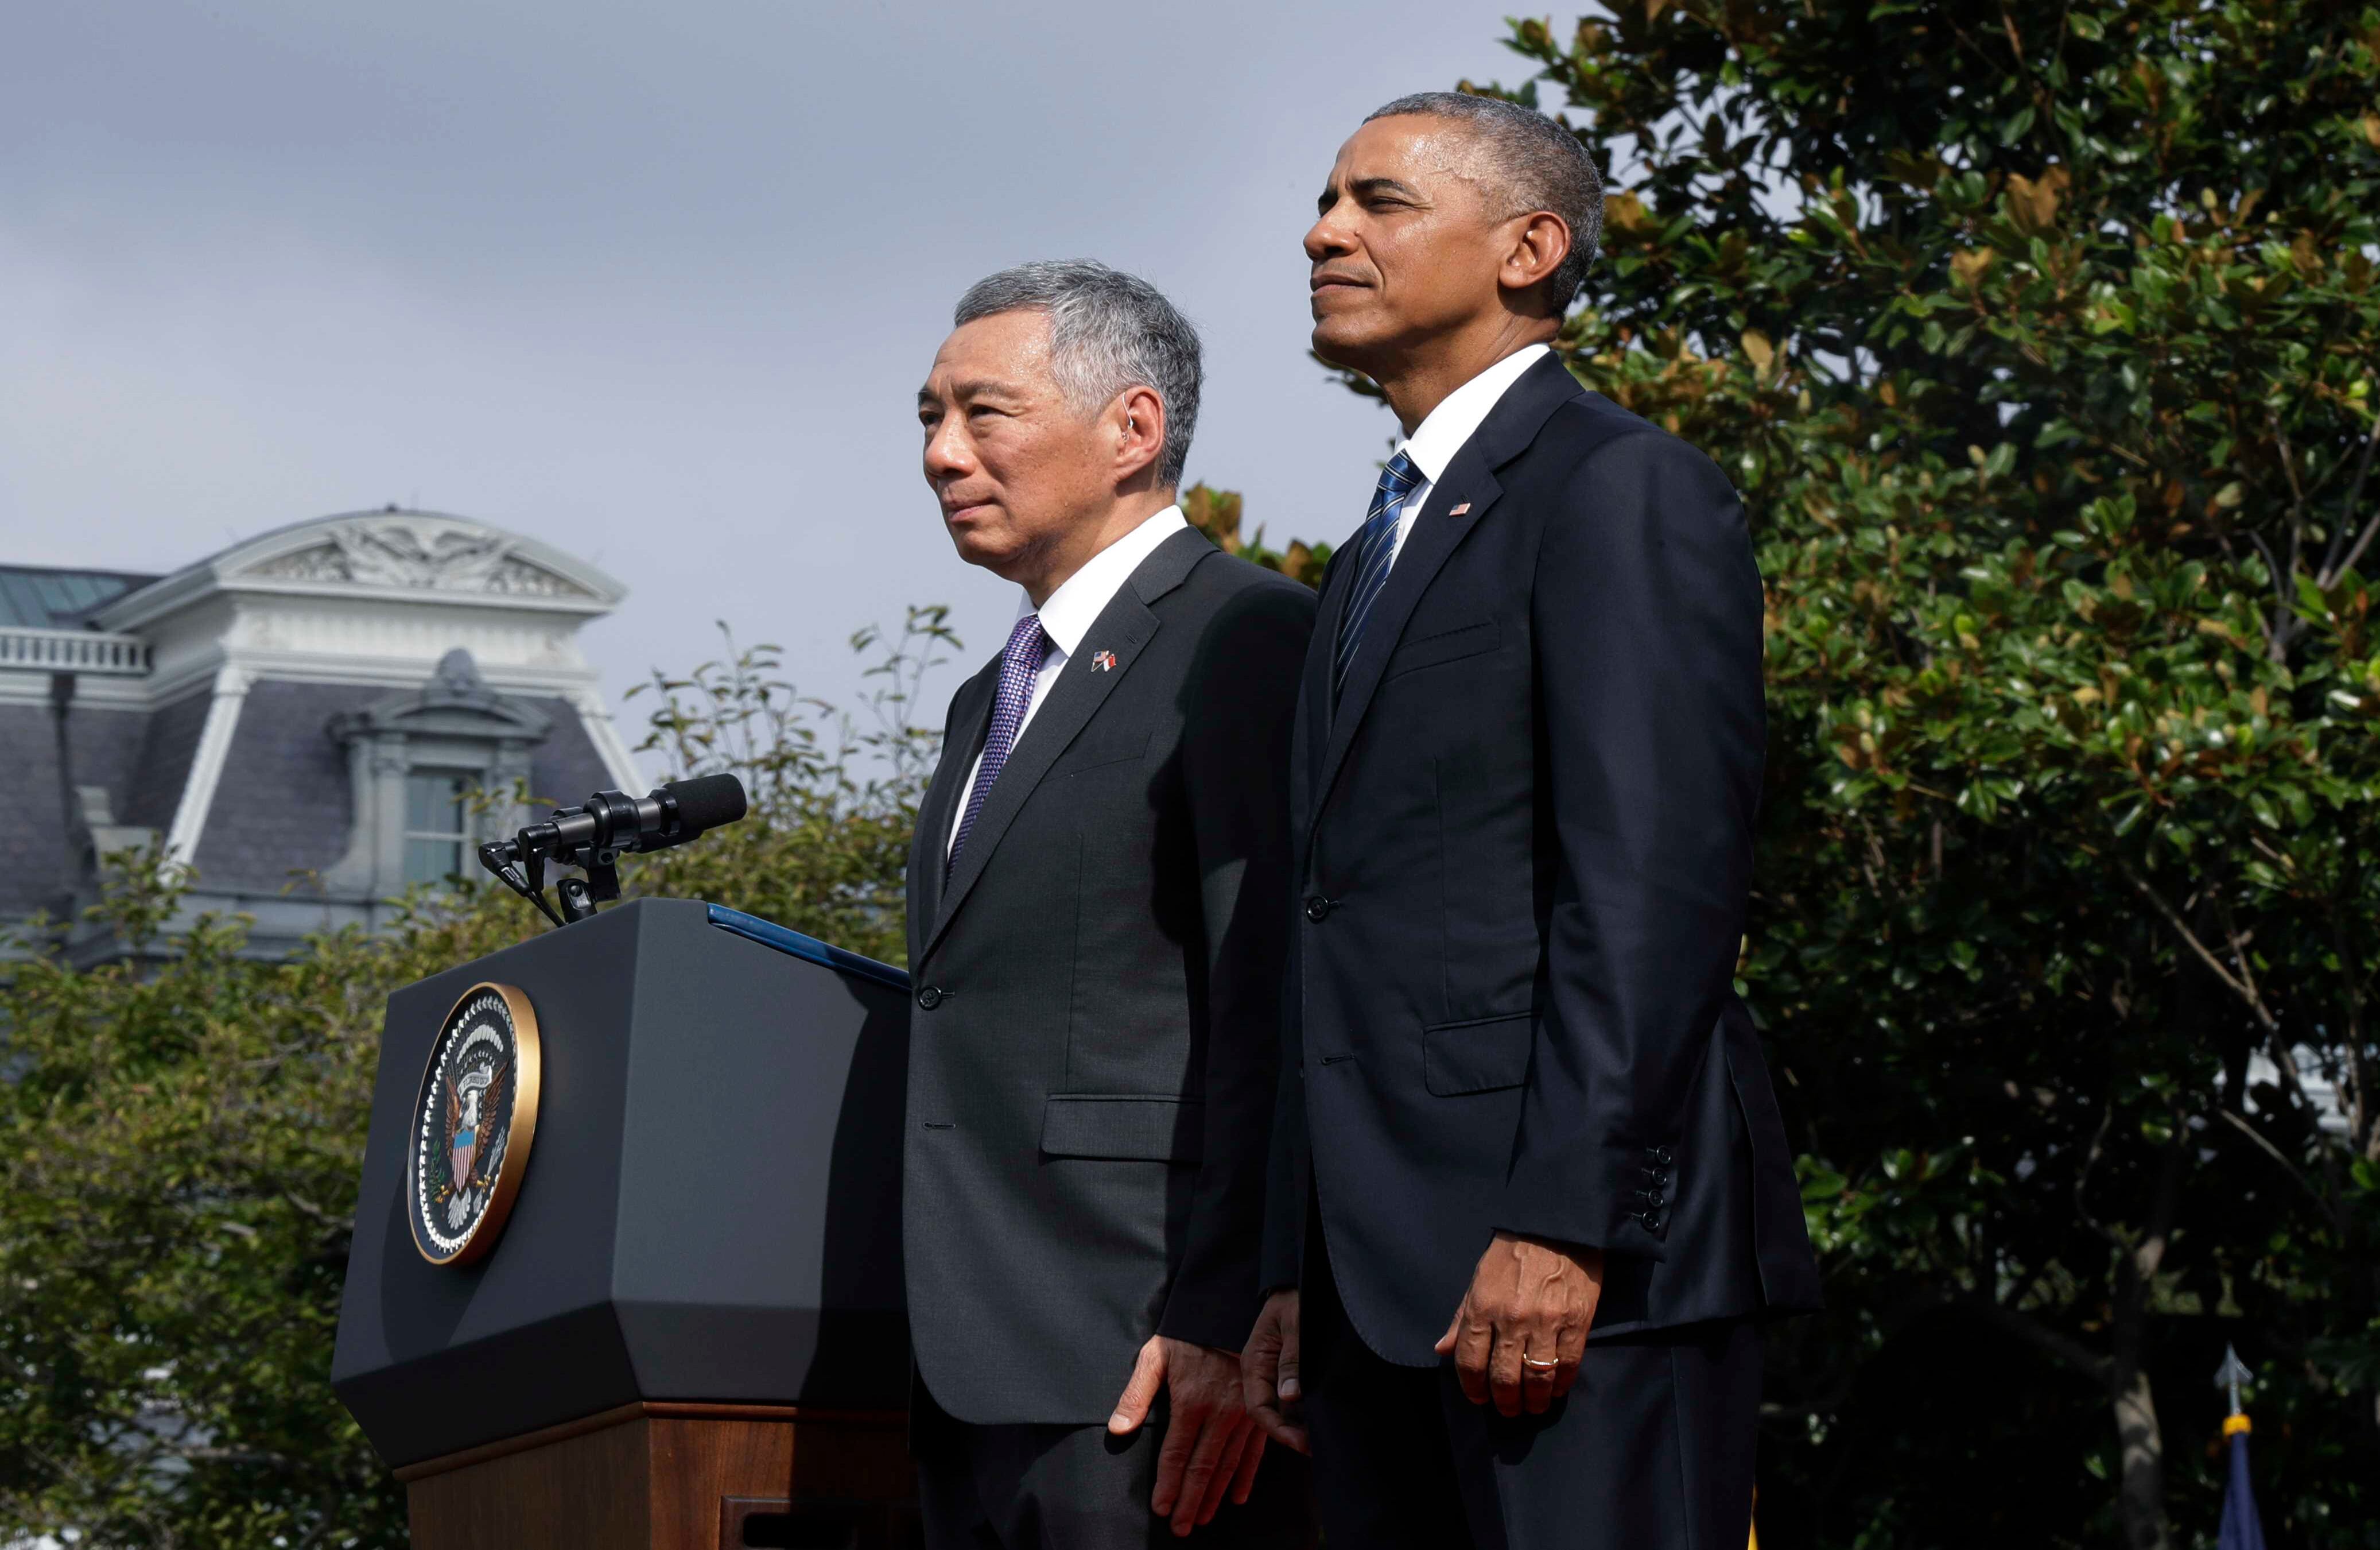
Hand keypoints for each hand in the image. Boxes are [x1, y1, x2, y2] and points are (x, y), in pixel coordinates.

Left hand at [1109, 1335, 1266, 1535]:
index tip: (1162, 1510)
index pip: (1177, 1455)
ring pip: (1228, 1465)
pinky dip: (1245, 1476)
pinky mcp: (1259, 1411)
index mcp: (1192, 1401)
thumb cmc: (1187, 1334)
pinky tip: (1237, 1497)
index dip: (1169, 1485)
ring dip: (1215, 1496)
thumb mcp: (1155, 1355)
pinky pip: (1254, 1451)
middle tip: (1182, 1528)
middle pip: (1203, 1468)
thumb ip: (1136, 1393)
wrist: (1228, 1311)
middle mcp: (1220, 1413)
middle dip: (1191, 1502)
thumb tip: (1117, 1429)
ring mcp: (1244, 1414)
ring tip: (1204, 1518)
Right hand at [1240, 1289, 1308, 1453]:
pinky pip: (1296, 1400)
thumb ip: (1292, 1359)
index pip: (1258, 1408)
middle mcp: (1263, 1373)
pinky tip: (1324, 1420)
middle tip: (1319, 1447)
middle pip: (1271, 1414)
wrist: (1303, 1279)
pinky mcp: (1292, 1373)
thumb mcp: (1295, 1325)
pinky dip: (1308, 1413)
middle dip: (1292, 1434)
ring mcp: (1277, 1374)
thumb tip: (1290, 1396)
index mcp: (1255, 1363)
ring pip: (1285, 1411)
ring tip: (1325, 1438)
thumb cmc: (1297, 1298)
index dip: (1278, 1429)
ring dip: (1301, 1426)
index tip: (1302, 1443)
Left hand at [1433, 1232, 1602, 1417]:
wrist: (1557, 1225)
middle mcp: (1511, 1318)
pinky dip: (1560, 1384)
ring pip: (1536, 1378)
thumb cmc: (1513, 1251)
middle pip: (1503, 1377)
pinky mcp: (1576, 1321)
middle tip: (1508, 1409)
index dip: (1472, 1387)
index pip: (1469, 1360)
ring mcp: (1545, 1322)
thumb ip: (1461, 1317)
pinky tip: (1555, 1389)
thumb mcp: (1478, 1278)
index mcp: (1482, 1306)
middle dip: (1504, 1401)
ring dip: (1532, 1401)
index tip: (1478, 1398)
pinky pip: (1568, 1365)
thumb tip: (1442, 1349)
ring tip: (1532, 1406)